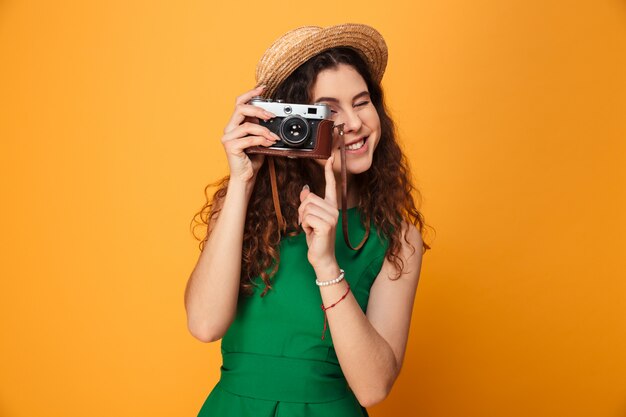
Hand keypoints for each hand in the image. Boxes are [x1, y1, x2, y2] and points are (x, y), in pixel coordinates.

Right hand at [220, 85, 279, 183]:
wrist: (245, 177)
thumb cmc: (251, 159)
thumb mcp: (259, 140)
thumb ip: (261, 129)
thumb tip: (272, 118)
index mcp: (235, 124)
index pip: (239, 103)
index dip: (250, 94)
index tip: (262, 88)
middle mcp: (229, 129)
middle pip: (240, 109)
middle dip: (258, 110)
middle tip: (270, 116)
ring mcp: (228, 137)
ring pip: (247, 125)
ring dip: (264, 130)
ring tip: (274, 137)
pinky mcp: (231, 147)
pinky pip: (249, 139)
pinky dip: (262, 140)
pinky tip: (269, 143)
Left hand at [298, 154, 338, 269]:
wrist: (322, 257)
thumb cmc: (316, 239)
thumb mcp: (309, 219)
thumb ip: (308, 204)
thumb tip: (305, 189)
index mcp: (331, 206)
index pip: (331, 185)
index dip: (329, 171)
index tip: (331, 157)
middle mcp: (334, 209)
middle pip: (308, 198)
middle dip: (302, 211)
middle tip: (308, 224)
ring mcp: (332, 217)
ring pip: (306, 207)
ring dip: (302, 220)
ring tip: (310, 229)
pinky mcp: (326, 224)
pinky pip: (306, 217)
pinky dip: (304, 226)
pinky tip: (311, 233)